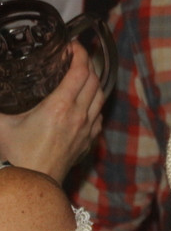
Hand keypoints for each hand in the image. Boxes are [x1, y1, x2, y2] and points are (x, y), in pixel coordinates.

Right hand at [0, 42, 104, 181]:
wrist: (31, 186)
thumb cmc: (15, 157)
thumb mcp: (0, 126)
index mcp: (60, 106)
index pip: (80, 71)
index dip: (80, 53)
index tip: (72, 44)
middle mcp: (79, 115)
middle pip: (94, 80)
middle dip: (87, 63)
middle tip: (76, 55)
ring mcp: (87, 129)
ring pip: (100, 96)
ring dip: (94, 81)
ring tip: (83, 73)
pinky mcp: (88, 142)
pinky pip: (99, 115)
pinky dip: (95, 102)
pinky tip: (86, 101)